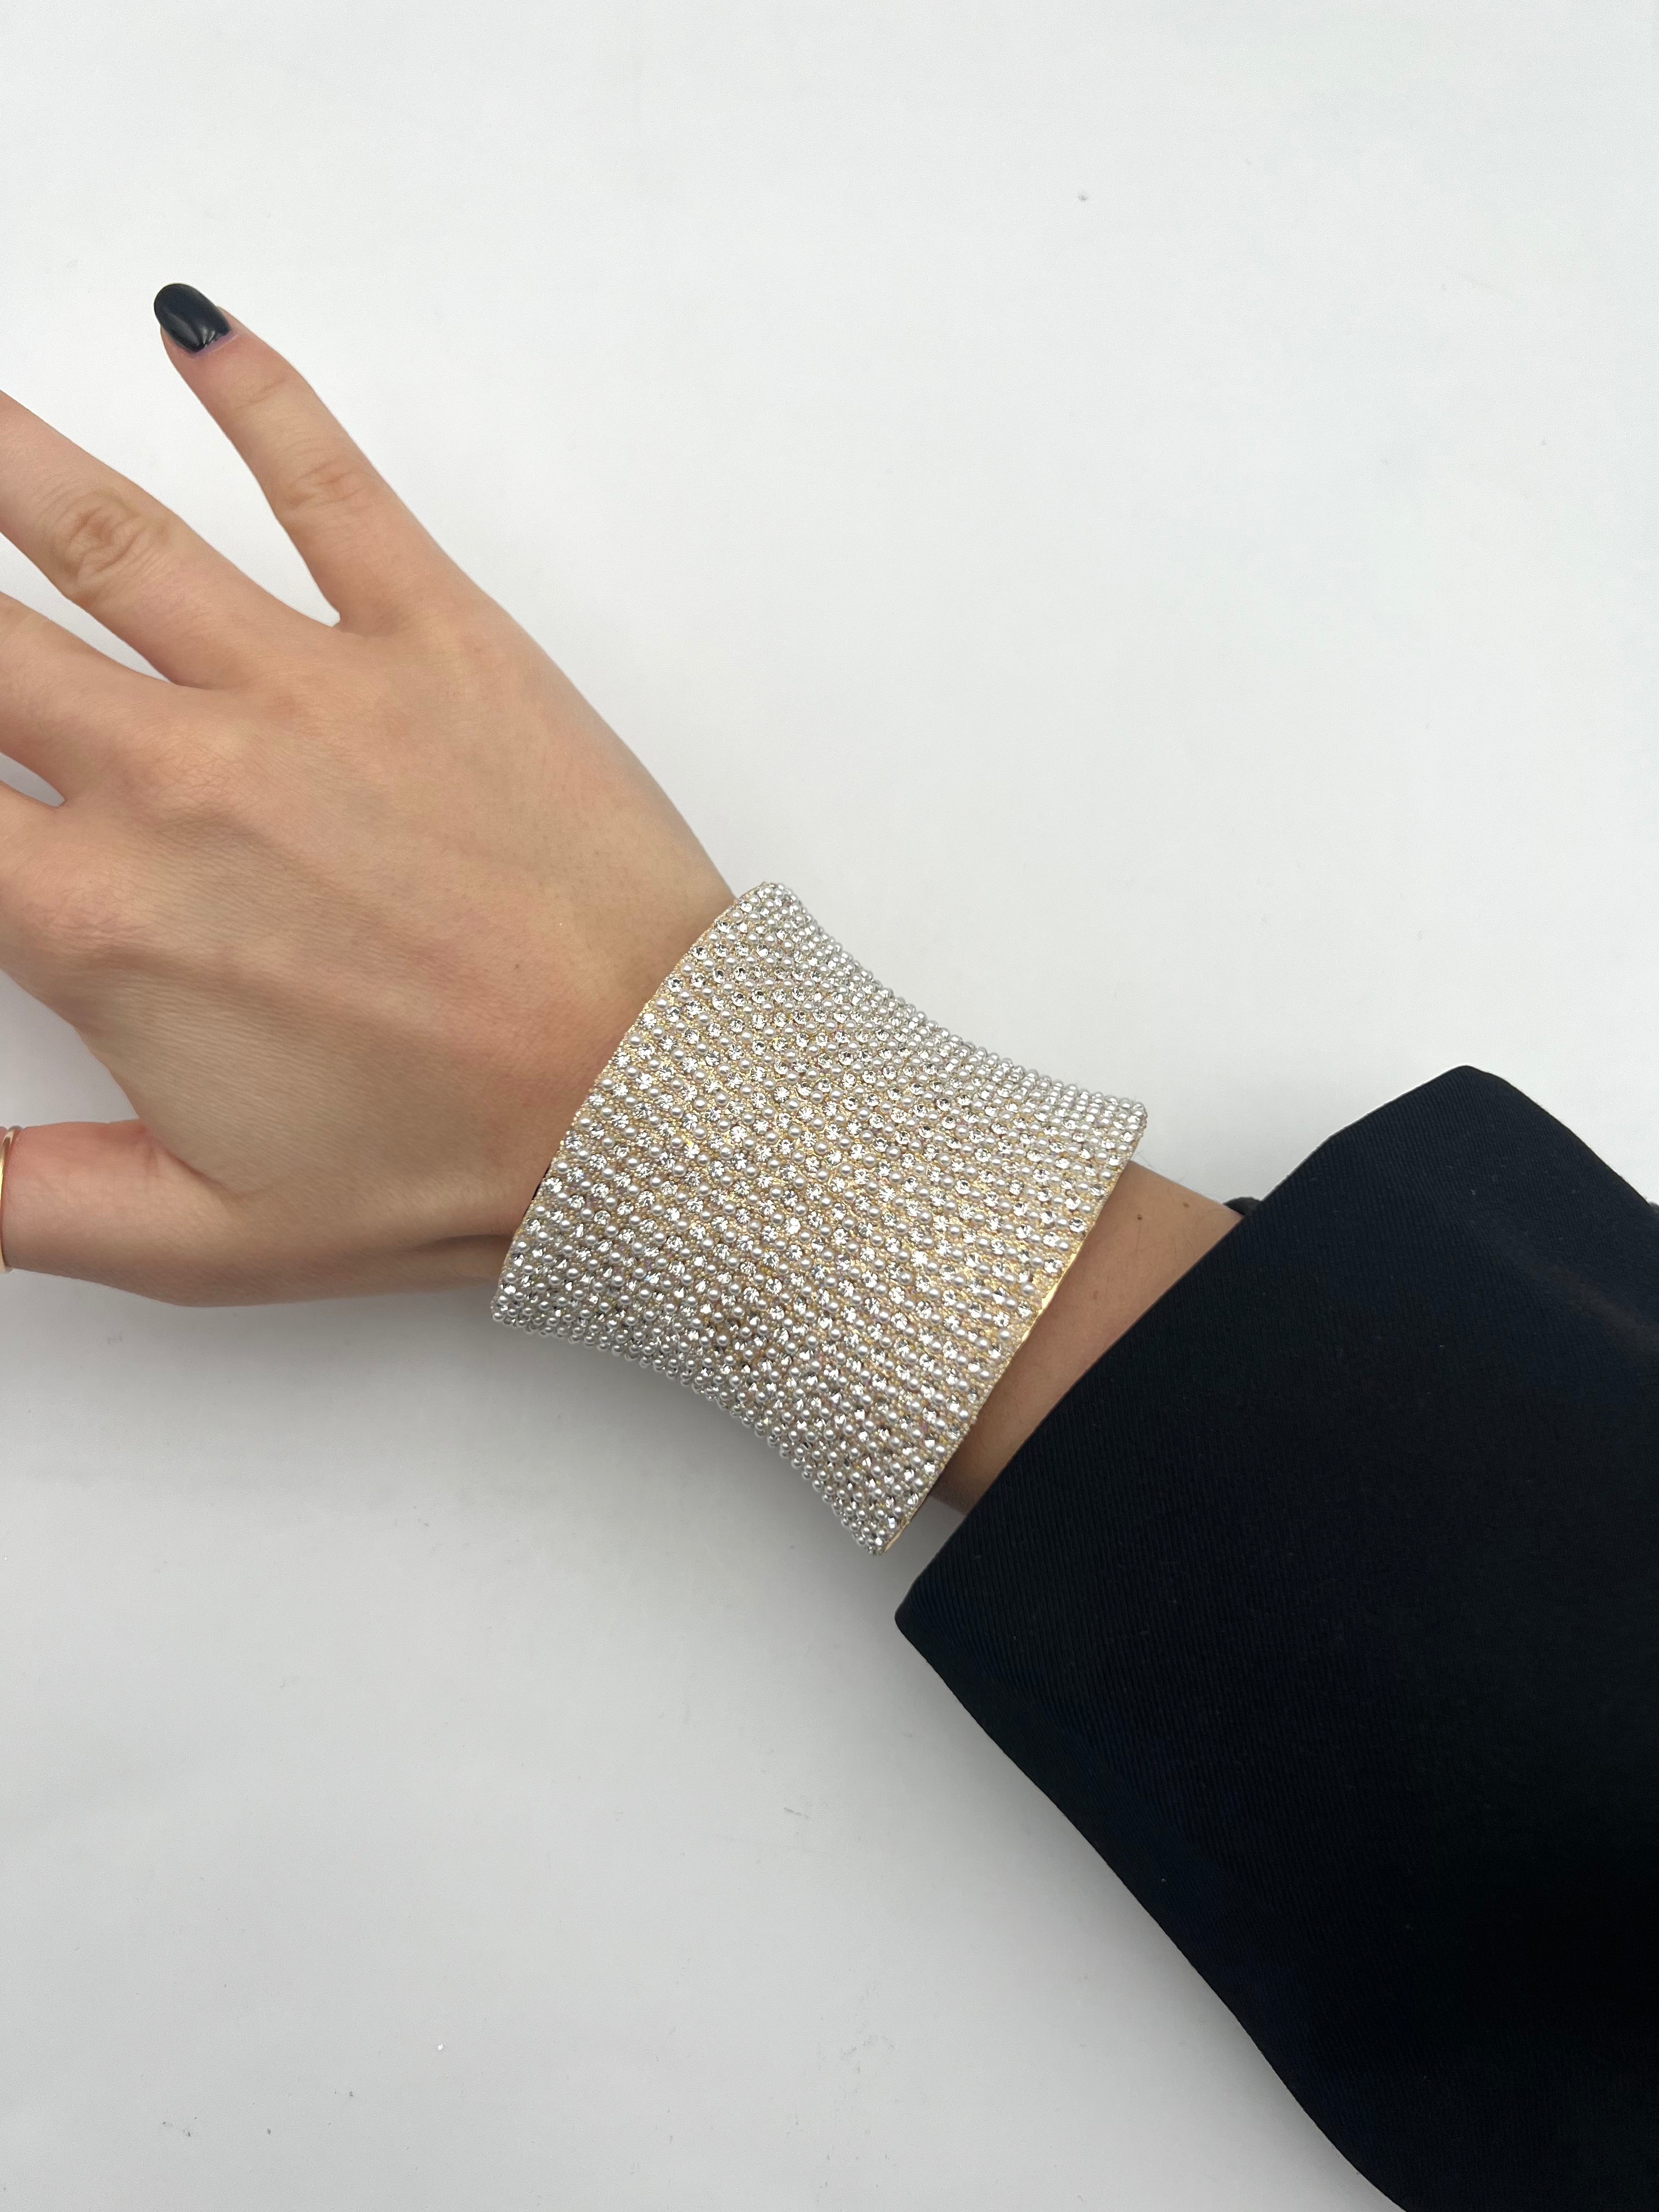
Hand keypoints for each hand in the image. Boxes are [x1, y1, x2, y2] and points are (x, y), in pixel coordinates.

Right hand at [0, 290, 730, 1302]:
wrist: (650, 1109)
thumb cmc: (453, 1166)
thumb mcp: (210, 1236)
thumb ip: (30, 1206)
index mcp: (102, 923)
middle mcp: (177, 779)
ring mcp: (306, 690)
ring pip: (102, 534)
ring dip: (5, 454)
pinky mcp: (435, 637)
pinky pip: (328, 483)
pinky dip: (257, 393)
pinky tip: (191, 323)